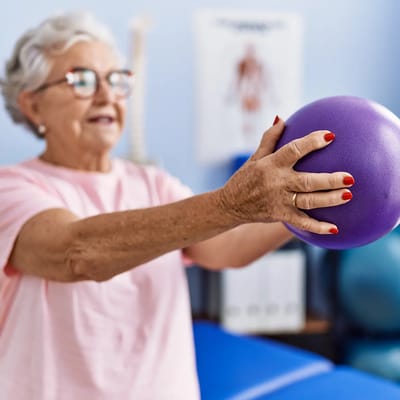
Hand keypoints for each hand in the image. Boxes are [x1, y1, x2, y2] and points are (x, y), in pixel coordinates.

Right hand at [217, 118, 353, 233]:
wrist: (230, 205)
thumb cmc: (245, 178)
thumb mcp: (255, 158)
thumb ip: (269, 139)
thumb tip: (282, 118)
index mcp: (271, 165)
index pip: (293, 150)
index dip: (311, 142)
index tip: (330, 136)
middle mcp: (277, 183)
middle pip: (307, 181)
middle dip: (329, 179)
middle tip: (350, 177)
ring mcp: (279, 201)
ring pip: (308, 201)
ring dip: (328, 199)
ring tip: (349, 196)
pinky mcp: (279, 215)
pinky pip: (300, 222)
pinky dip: (316, 227)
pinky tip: (334, 229)